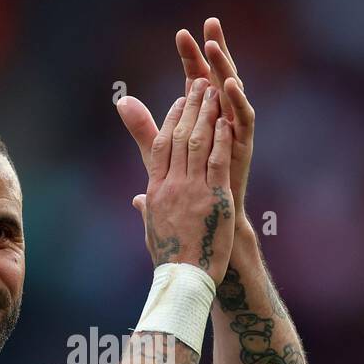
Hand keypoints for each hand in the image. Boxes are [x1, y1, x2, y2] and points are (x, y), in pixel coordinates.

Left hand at [118, 17, 255, 223]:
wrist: (205, 225)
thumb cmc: (186, 192)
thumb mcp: (160, 153)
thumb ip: (144, 127)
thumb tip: (121, 102)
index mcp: (203, 118)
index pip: (195, 79)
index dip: (189, 57)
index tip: (181, 33)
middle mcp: (221, 120)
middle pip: (217, 77)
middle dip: (213, 50)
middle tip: (209, 23)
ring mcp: (234, 132)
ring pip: (232, 93)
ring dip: (225, 68)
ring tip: (215, 46)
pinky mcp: (243, 147)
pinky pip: (243, 119)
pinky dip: (237, 100)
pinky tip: (226, 83)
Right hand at [138, 77, 233, 283]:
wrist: (183, 278)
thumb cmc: (170, 259)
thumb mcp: (152, 229)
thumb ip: (147, 209)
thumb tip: (138, 200)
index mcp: (155, 191)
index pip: (160, 147)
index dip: (170, 120)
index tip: (180, 103)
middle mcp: (171, 185)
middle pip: (177, 137)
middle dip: (190, 107)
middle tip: (200, 84)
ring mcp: (192, 190)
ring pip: (196, 143)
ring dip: (205, 114)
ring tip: (214, 92)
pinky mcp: (213, 197)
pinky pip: (215, 161)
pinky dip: (220, 139)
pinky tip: (225, 121)